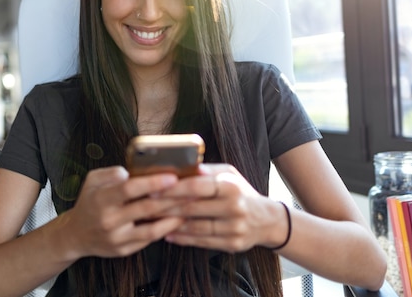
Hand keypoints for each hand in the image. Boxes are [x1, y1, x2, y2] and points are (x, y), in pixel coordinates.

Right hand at [60, 166, 186, 258]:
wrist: (76, 235)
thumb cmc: (89, 202)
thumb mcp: (92, 180)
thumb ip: (111, 173)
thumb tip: (130, 172)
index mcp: (101, 200)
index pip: (130, 190)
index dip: (152, 183)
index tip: (172, 176)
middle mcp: (109, 221)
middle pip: (146, 208)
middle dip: (172, 198)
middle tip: (193, 189)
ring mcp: (117, 238)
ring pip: (152, 229)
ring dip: (174, 217)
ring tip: (191, 205)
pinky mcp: (124, 250)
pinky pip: (149, 240)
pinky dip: (166, 229)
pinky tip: (178, 219)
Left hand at [158, 163, 279, 252]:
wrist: (267, 220)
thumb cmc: (241, 192)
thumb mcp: (229, 174)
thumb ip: (206, 171)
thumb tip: (182, 166)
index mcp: (230, 186)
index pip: (197, 187)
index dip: (173, 189)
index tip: (153, 189)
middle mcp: (234, 207)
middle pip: (193, 208)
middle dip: (166, 208)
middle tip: (145, 206)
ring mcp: (234, 227)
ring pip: (195, 227)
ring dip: (170, 225)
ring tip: (152, 221)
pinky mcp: (232, 244)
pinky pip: (202, 242)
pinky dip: (183, 238)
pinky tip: (168, 234)